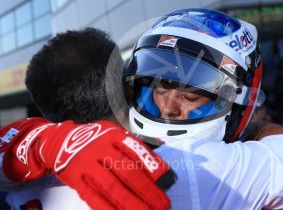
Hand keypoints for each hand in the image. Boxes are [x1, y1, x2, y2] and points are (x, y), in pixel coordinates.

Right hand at [0, 118, 175, 208]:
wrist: (60, 140)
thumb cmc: (95, 140)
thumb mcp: (114, 134)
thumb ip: (134, 147)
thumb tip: (159, 167)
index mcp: (114, 135)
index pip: (138, 152)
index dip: (154, 168)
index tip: (168, 183)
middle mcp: (101, 148)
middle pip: (128, 172)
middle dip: (148, 191)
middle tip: (163, 204)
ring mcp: (86, 163)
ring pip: (112, 187)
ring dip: (132, 203)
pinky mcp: (76, 178)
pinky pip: (93, 197)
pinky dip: (108, 208)